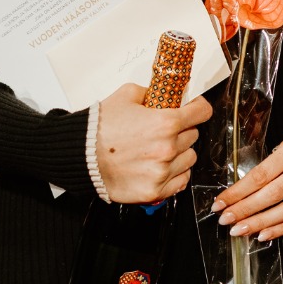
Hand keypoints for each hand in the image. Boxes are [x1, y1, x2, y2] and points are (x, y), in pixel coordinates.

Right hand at [95, 83, 211, 202]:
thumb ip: (152, 93)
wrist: (80, 156)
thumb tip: (166, 94)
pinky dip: (174, 174)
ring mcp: (163, 172)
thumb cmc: (100, 126)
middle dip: (182, 130)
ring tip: (159, 150)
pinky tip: (160, 167)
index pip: (202, 113)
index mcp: (165, 122)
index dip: (198, 108)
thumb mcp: (126, 95)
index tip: (195, 109)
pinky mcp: (155, 190)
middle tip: (164, 131)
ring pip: (189, 159)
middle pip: (194, 136)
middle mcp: (168, 148)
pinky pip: (181, 180)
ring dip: (179, 153)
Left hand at [211, 134, 282, 241]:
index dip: (238, 192)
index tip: (219, 204)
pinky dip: (281, 229)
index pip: (261, 175)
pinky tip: (263, 234)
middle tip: (226, 221)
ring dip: (261, 223)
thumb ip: (265, 170)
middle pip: (273, 193)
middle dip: (246, 209)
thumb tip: (234, 197)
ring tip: (240, 231)